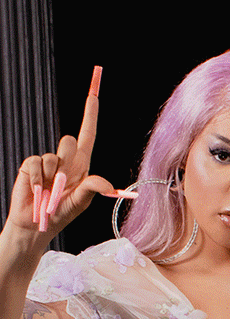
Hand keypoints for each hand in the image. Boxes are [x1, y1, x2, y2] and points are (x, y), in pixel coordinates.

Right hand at [8, 70, 114, 237]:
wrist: (36, 224)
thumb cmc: (61, 214)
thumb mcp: (81, 202)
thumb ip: (93, 189)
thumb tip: (108, 185)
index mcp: (81, 166)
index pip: (88, 134)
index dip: (90, 114)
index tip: (93, 94)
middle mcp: (65, 161)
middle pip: (70, 141)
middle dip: (68, 161)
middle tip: (63, 184)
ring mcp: (47, 163)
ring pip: (53, 155)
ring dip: (53, 177)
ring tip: (50, 192)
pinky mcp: (31, 166)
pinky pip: (36, 163)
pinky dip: (38, 179)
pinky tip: (38, 190)